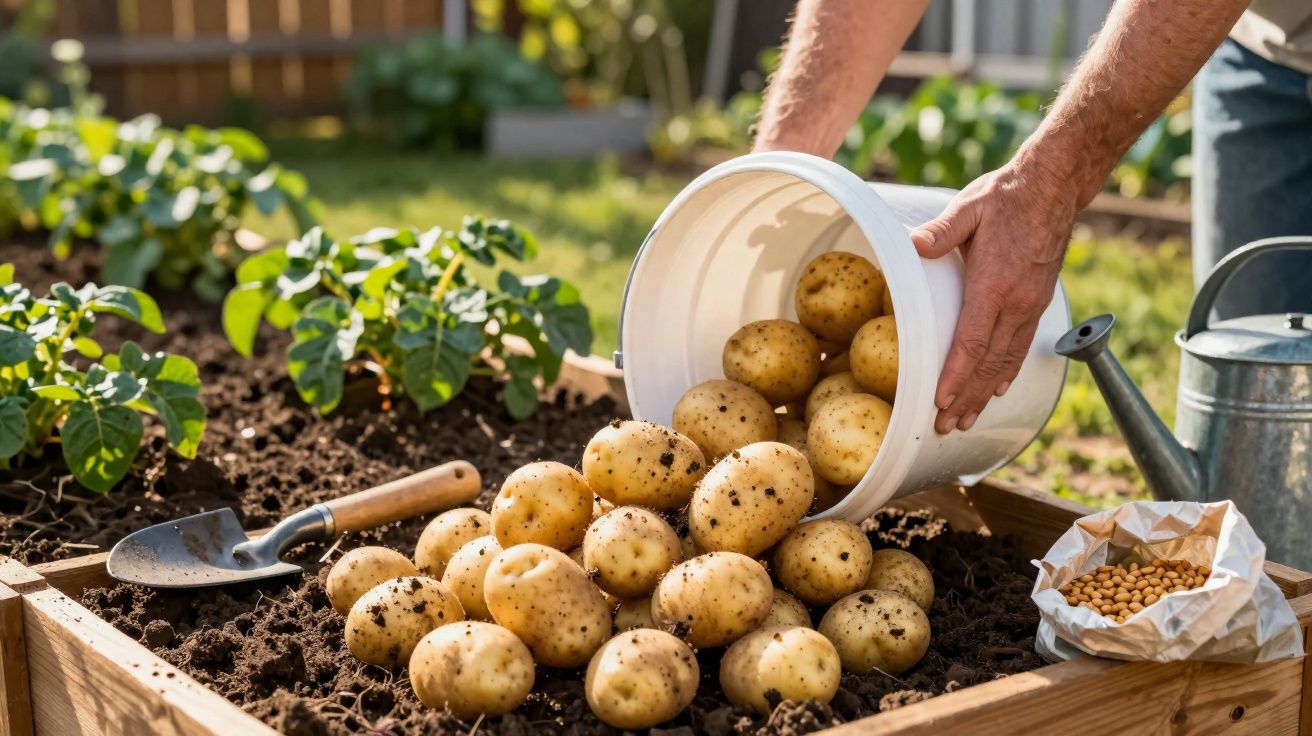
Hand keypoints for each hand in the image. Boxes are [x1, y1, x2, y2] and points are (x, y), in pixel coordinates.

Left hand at [909, 161, 1076, 433]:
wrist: (1055, 186)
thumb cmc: (1006, 195)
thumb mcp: (968, 207)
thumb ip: (940, 231)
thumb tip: (913, 244)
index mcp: (994, 284)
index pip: (972, 342)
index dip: (956, 376)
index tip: (940, 402)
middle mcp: (1016, 302)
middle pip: (989, 364)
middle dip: (966, 398)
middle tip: (945, 427)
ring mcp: (1031, 305)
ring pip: (1007, 361)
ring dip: (985, 393)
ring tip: (966, 419)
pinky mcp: (1038, 302)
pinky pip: (1021, 347)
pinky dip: (1007, 373)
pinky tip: (996, 388)